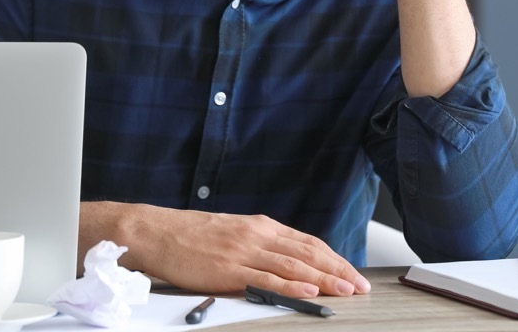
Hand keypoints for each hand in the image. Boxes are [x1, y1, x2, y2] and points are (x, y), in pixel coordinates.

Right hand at [79, 202, 369, 297]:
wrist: (157, 232)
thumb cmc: (191, 235)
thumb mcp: (235, 232)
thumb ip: (262, 244)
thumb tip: (289, 260)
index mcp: (261, 225)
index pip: (308, 242)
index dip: (334, 258)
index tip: (353, 272)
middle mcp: (258, 234)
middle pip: (308, 253)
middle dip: (338, 269)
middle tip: (360, 285)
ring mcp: (244, 251)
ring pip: (293, 266)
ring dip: (323, 279)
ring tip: (344, 290)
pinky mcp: (229, 268)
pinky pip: (265, 278)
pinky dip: (290, 286)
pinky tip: (308, 291)